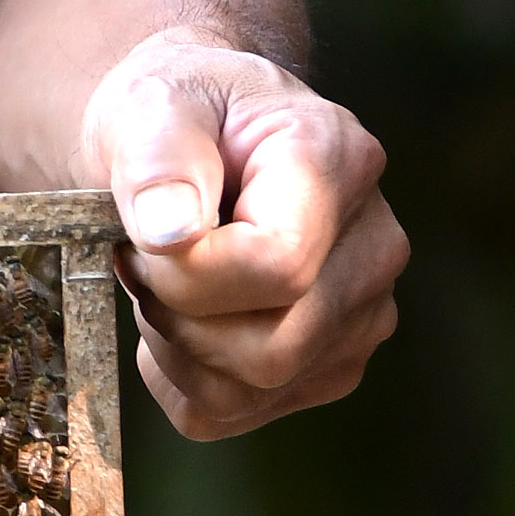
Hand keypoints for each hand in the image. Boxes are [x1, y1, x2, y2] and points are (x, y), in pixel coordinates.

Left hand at [80, 30, 404, 440]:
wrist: (190, 137)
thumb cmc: (179, 114)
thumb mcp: (153, 104)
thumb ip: (158, 156)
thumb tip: (171, 230)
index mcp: (340, 161)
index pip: (280, 266)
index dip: (188, 272)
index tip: (141, 236)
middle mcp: (375, 246)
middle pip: (272, 348)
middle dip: (177, 315)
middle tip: (140, 261)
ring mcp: (363, 314)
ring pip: (252, 389)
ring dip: (174, 348)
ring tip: (162, 280)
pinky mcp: (330, 364)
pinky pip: (234, 412)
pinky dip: (181, 378)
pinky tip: (179, 317)